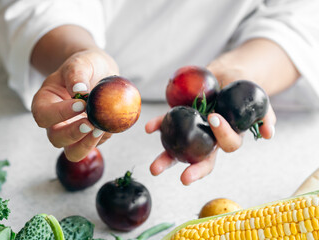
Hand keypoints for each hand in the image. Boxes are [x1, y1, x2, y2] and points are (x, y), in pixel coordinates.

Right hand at [31, 48, 118, 161]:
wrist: (100, 72)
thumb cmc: (85, 66)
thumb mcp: (80, 63)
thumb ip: (77, 74)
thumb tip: (79, 91)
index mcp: (45, 102)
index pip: (43, 115)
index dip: (59, 114)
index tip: (80, 104)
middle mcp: (55, 122)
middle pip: (56, 138)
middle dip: (73, 134)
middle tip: (90, 123)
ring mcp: (72, 132)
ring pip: (73, 152)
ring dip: (87, 145)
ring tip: (101, 130)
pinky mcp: (89, 137)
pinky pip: (94, 145)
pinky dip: (103, 138)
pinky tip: (110, 124)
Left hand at [146, 65, 275, 185]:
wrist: (224, 75)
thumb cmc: (242, 88)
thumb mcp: (257, 98)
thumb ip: (264, 114)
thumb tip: (269, 133)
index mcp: (229, 135)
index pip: (228, 144)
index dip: (222, 136)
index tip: (214, 118)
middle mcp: (209, 138)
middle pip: (202, 158)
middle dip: (193, 170)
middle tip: (184, 178)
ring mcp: (192, 130)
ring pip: (179, 149)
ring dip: (167, 158)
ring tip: (154, 169)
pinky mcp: (179, 119)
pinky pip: (167, 124)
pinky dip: (158, 126)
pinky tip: (148, 128)